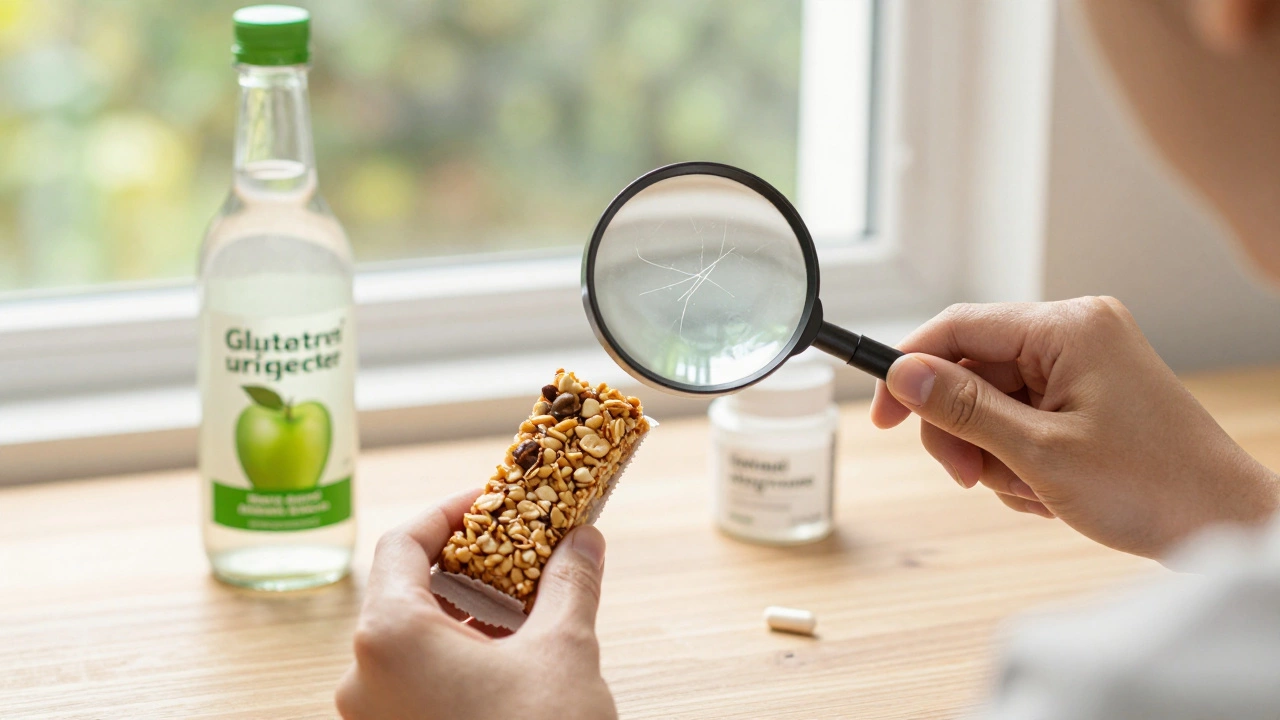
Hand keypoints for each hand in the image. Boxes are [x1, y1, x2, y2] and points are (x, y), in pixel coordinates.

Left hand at [336, 489, 616, 719]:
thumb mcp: (564, 652)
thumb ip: (569, 585)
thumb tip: (582, 541)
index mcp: (390, 637)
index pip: (402, 542)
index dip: (451, 511)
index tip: (496, 499)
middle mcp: (364, 678)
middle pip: (406, 591)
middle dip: (470, 565)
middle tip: (523, 549)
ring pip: (414, 641)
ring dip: (469, 614)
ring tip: (529, 606)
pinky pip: (417, 683)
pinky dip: (459, 658)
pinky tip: (512, 661)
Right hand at [870, 297, 1279, 558]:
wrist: (1224, 524)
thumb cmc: (1153, 487)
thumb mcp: (1038, 452)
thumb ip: (963, 408)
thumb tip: (901, 374)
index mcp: (1068, 328)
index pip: (958, 327)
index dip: (909, 369)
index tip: (883, 417)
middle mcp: (1076, 333)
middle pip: (972, 371)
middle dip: (963, 431)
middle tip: (971, 479)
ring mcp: (1085, 364)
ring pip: (993, 402)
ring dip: (995, 455)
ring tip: (1030, 491)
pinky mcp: (1089, 394)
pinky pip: (1022, 418)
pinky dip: (1022, 459)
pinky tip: (1049, 491)